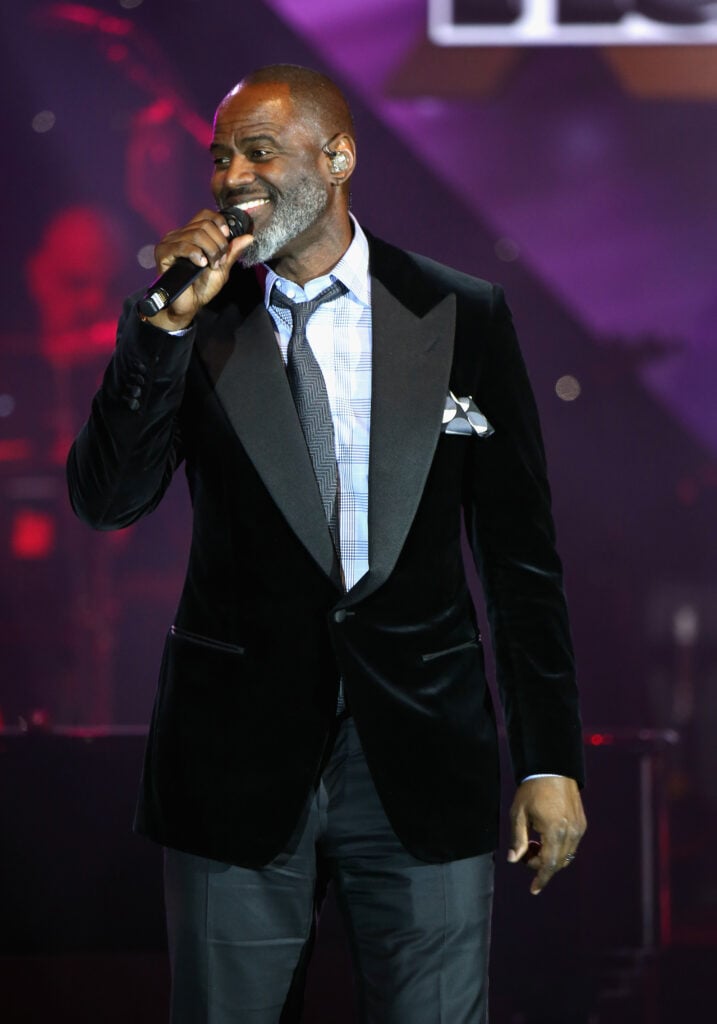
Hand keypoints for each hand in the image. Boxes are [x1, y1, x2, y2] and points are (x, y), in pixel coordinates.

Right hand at [148, 209, 253, 330]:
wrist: (189, 305)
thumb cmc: (202, 287)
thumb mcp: (222, 267)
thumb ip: (232, 252)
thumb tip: (249, 237)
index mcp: (191, 234)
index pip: (205, 215)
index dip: (219, 222)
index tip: (227, 237)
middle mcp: (179, 235)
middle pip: (204, 224)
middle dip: (218, 243)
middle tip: (220, 261)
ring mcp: (169, 243)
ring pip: (195, 234)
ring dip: (210, 250)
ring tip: (211, 265)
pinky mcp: (163, 253)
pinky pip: (182, 246)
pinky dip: (196, 254)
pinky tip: (201, 264)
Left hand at [507, 776, 585, 894]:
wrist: (553, 769)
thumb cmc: (532, 790)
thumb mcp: (519, 813)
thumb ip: (517, 839)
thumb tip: (513, 860)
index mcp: (554, 830)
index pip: (549, 864)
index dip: (541, 879)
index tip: (534, 890)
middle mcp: (571, 832)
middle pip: (558, 863)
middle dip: (541, 865)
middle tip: (524, 853)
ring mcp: (578, 828)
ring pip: (566, 856)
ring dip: (550, 857)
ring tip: (534, 843)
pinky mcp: (581, 824)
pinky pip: (571, 845)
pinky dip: (559, 848)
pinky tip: (545, 837)